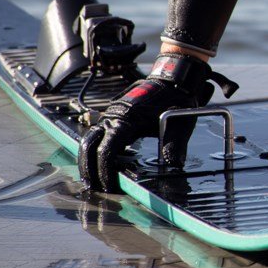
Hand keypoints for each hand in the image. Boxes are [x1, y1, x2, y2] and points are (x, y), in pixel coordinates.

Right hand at [77, 53, 236, 191]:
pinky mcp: (114, 117)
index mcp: (126, 119)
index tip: (112, 187)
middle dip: (89, 169)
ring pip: (89, 140)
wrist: (173, 78)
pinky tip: (104, 166)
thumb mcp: (178, 123)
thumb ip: (174, 146)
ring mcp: (111, 115)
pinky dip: (95, 151)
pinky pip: (97, 135)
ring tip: (96, 181)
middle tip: (97, 189)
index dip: (106, 172)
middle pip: (88, 146)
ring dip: (89, 160)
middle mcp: (113, 117)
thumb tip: (172, 167)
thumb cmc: (175, 99)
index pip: (106, 150)